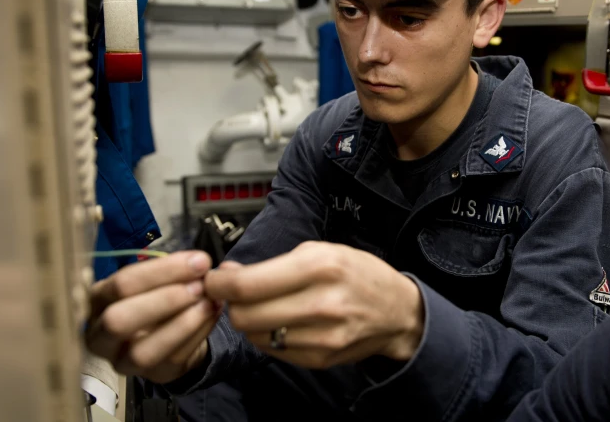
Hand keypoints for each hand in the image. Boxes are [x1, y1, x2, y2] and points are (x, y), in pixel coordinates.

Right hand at [85, 251, 220, 383]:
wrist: (173, 330)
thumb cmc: (158, 296)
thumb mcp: (157, 279)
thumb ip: (170, 271)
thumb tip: (198, 263)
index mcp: (97, 300)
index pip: (121, 284)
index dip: (161, 271)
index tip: (198, 261)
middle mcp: (99, 335)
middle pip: (118, 320)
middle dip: (164, 300)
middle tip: (201, 285)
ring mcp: (122, 362)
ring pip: (143, 351)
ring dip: (182, 324)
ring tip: (210, 302)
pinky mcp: (152, 375)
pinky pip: (173, 359)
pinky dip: (198, 334)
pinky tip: (212, 314)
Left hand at [205, 241, 423, 369]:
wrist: (397, 312)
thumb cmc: (357, 273)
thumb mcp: (320, 250)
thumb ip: (273, 264)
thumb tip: (228, 275)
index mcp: (319, 266)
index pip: (248, 285)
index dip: (219, 284)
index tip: (212, 279)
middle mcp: (321, 303)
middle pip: (245, 314)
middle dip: (229, 303)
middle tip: (232, 292)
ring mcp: (321, 336)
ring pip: (255, 335)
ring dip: (247, 320)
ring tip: (257, 305)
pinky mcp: (320, 358)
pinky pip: (272, 350)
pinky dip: (266, 335)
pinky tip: (277, 320)